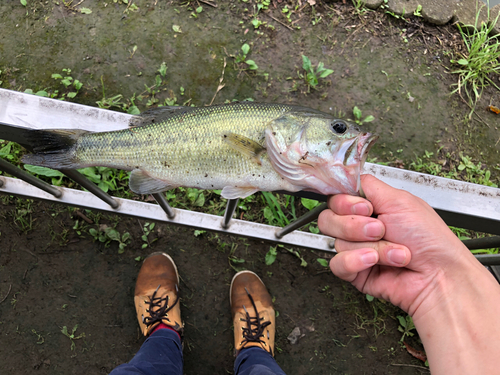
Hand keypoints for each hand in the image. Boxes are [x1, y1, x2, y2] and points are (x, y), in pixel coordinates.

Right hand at [317, 174, 476, 316]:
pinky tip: (374, 262)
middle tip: (381, 229)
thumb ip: (367, 185)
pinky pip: (337, 263)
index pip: (336, 198)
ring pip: (336, 241)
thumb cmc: (430, 239)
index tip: (366, 208)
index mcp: (370, 207)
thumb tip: (346, 177)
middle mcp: (360, 227)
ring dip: (369, 246)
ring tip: (392, 250)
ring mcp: (356, 249)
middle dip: (354, 225)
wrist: (438, 275)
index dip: (345, 203)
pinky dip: (357, 261)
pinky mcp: (355, 271)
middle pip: (328, 218)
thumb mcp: (399, 200)